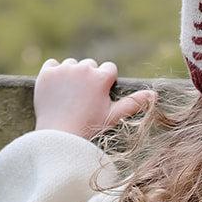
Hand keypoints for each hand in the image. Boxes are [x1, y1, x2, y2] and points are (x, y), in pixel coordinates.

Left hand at [33, 57, 154, 137]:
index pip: (108, 69)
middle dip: (88, 78)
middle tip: (83, 99)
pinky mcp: (46, 73)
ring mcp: (63, 70)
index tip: (99, 96)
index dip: (105, 83)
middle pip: (90, 65)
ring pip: (71, 64)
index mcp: (101, 78)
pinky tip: (56, 89)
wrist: (59, 137)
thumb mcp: (114, 116)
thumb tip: (155, 94)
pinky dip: (54, 74)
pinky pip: (52, 64)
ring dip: (71, 75)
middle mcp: (83, 69)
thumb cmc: (89, 128)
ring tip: (69, 96)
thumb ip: (134, 103)